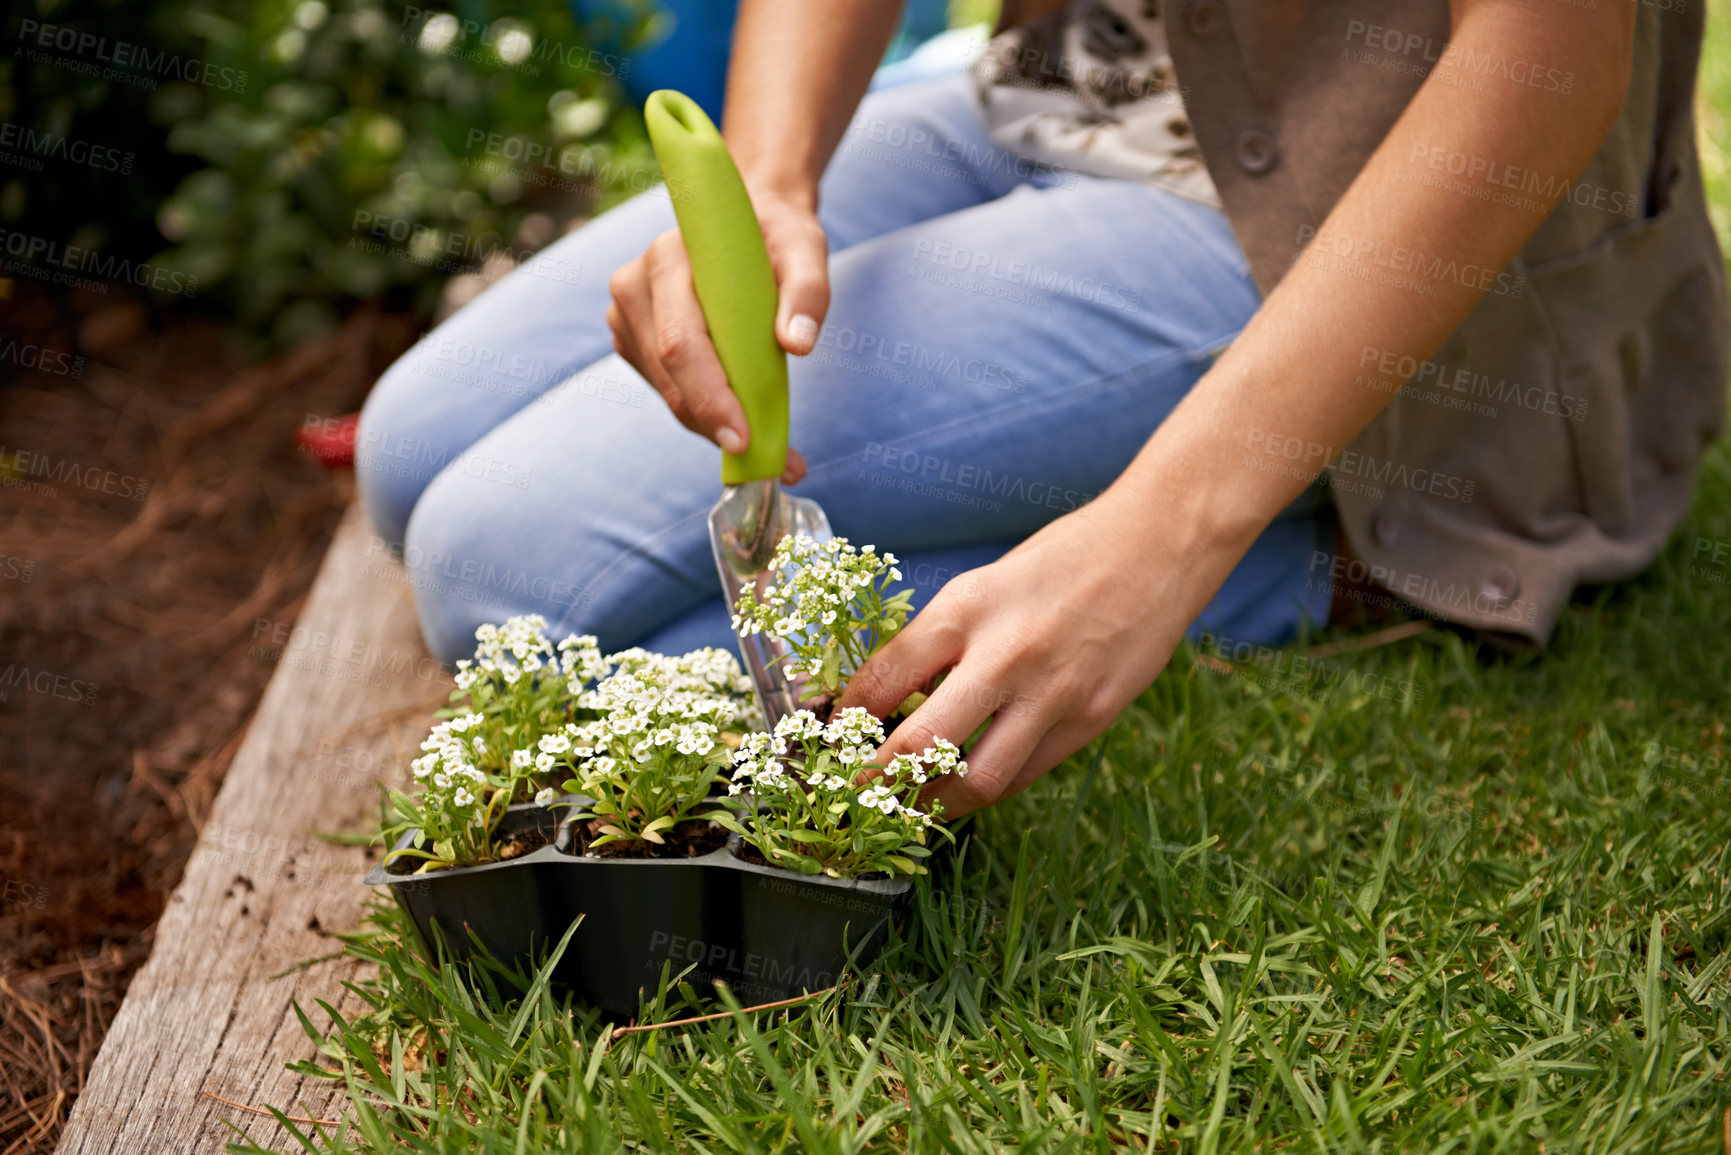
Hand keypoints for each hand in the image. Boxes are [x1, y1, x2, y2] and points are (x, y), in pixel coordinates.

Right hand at [606, 190, 828, 482]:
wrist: (743, 221)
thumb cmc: (776, 235)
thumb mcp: (806, 248)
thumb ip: (808, 290)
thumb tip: (798, 345)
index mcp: (669, 259)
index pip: (681, 344)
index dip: (711, 396)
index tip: (745, 438)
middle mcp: (635, 286)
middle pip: (671, 377)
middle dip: (718, 423)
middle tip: (770, 462)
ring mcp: (627, 316)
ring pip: (669, 393)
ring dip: (714, 424)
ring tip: (770, 443)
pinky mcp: (633, 340)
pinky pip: (669, 391)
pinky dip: (705, 412)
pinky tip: (740, 413)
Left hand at [836, 494, 1221, 817]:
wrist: (1156, 547)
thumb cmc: (1060, 561)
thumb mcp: (982, 585)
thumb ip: (938, 641)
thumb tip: (885, 698)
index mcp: (966, 609)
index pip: (882, 678)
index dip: (845, 718)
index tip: (831, 737)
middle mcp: (1004, 655)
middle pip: (919, 745)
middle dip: (875, 781)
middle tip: (852, 796)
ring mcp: (1052, 695)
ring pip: (976, 782)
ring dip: (932, 806)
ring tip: (908, 810)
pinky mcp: (1090, 720)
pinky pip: (1025, 775)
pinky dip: (987, 789)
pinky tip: (965, 790)